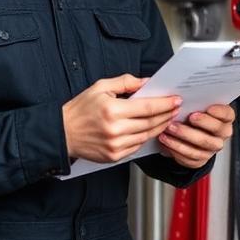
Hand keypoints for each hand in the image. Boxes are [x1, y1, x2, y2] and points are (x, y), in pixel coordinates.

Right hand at [62, 74, 180, 162]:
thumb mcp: (100, 87)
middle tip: (175, 108)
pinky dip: (146, 137)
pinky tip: (150, 130)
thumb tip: (146, 82)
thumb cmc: (80, 109)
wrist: (63, 133)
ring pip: (146, 136)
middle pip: (150, 123)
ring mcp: (115, 145)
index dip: (164, 104)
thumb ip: (125, 82)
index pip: (147, 107)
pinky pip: (137, 146)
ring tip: (167, 118)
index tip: (175, 99)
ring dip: (160, 127)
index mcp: (112, 110)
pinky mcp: (114, 156)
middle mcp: (115, 130)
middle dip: (166, 115)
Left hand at [157, 104, 233, 168]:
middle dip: (202, 122)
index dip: (219, 111)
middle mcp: (221, 134)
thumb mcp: (195, 104)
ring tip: (170, 127)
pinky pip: (189, 156)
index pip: (227, 114)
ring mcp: (211, 148)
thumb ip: (195, 99)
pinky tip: (166, 139)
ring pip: (201, 144)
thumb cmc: (191, 114)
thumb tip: (184, 92)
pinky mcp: (200, 160)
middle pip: (216, 129)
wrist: (186, 135)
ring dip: (184, 135)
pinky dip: (176, 147)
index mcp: (224, 118)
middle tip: (189, 116)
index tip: (208, 107)